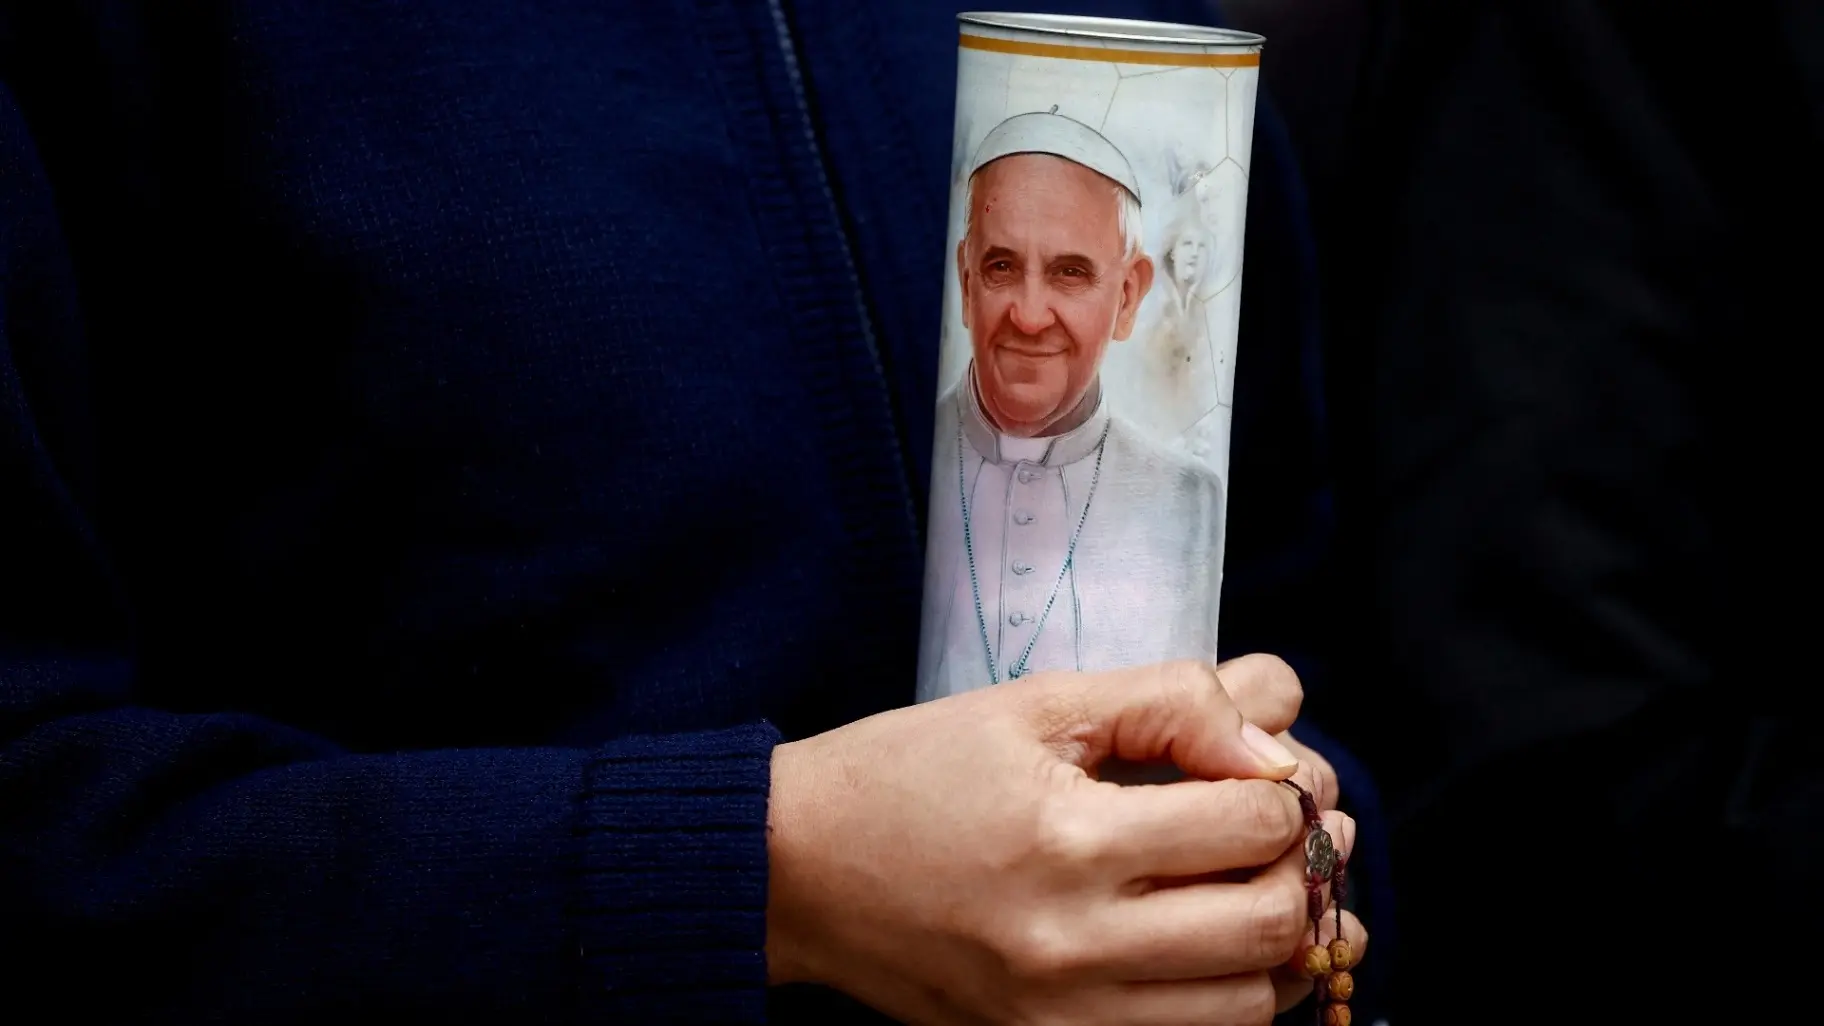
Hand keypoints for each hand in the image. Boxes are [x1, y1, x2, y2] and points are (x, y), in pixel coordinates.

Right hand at [766, 658, 1360, 1024]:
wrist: (795, 871)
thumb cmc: (906, 773)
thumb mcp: (1033, 704)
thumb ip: (1168, 701)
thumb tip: (1279, 730)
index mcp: (1067, 838)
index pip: (1253, 819)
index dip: (1289, 783)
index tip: (1269, 765)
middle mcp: (1072, 945)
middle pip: (1269, 922)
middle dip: (1308, 862)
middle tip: (1297, 823)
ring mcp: (1061, 1017)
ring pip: (1248, 1007)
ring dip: (1286, 942)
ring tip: (1267, 884)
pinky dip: (1233, 1002)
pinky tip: (1222, 950)